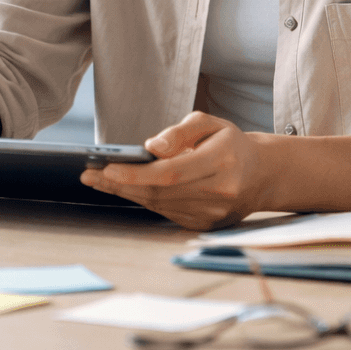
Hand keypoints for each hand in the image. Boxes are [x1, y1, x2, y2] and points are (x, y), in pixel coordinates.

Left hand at [79, 112, 266, 230]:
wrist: (260, 175)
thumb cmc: (229, 144)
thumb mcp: (209, 124)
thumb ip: (180, 132)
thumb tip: (151, 147)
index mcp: (223, 161)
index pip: (171, 172)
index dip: (136, 173)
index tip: (107, 167)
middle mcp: (220, 191)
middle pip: (160, 191)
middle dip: (120, 184)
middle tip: (90, 174)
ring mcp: (213, 213)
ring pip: (159, 204)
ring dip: (126, 193)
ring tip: (98, 180)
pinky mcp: (205, 225)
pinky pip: (166, 212)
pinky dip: (142, 200)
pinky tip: (123, 189)